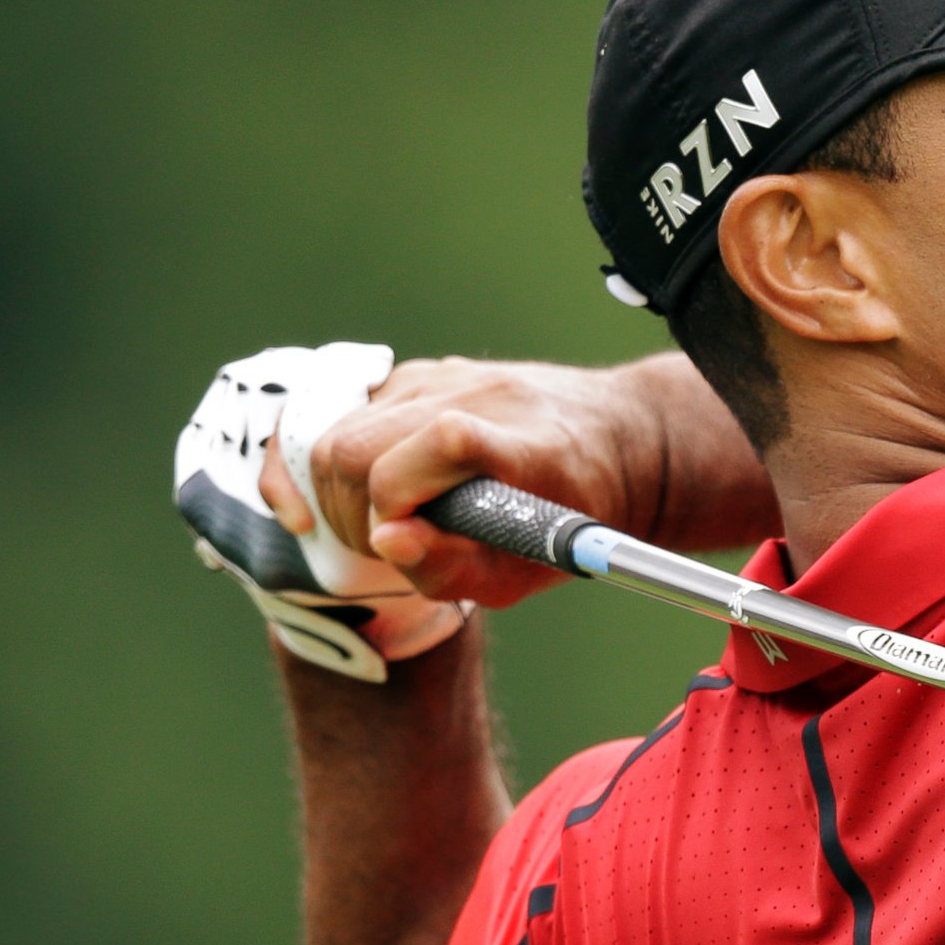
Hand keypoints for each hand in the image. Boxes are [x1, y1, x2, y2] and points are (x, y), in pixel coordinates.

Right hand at [260, 353, 775, 610]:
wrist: (618, 441)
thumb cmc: (576, 515)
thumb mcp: (532, 569)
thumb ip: (457, 566)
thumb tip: (385, 541)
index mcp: (527, 443)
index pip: (448, 437)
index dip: (399, 495)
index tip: (399, 540)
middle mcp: (480, 395)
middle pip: (358, 447)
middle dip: (348, 515)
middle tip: (383, 551)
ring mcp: (442, 376)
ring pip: (332, 432)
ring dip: (331, 494)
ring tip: (380, 527)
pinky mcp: (414, 375)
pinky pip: (334, 414)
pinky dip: (326, 463)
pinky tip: (347, 497)